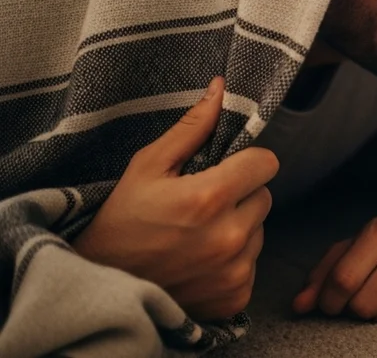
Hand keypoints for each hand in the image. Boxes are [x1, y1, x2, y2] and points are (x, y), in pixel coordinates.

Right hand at [72, 77, 278, 319]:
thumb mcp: (147, 166)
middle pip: (265, 196)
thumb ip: (191, 128)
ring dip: (238, 228)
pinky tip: (200, 261)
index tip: (226, 169)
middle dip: (241, 195)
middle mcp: (229, 236)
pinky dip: (233, 261)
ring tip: (197, 235)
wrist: (100, 285)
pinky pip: (253, 265)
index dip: (247, 162)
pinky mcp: (237, 296)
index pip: (267, 163)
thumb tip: (221, 88)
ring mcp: (235, 270)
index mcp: (209, 198)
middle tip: (203, 204)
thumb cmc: (121, 220)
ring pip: (260, 231)